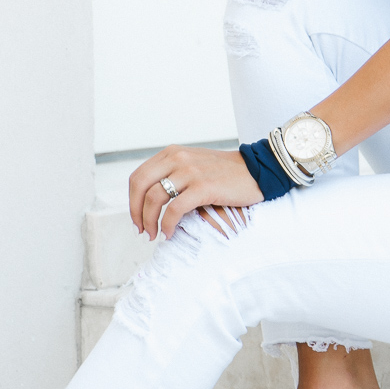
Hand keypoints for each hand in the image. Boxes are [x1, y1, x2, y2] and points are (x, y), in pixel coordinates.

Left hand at [129, 145, 263, 241]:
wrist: (256, 171)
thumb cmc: (225, 174)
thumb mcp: (193, 165)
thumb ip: (173, 174)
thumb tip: (151, 200)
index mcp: (172, 153)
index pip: (139, 176)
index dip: (133, 201)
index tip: (138, 218)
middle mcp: (177, 158)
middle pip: (140, 186)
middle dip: (136, 212)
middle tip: (141, 230)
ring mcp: (190, 171)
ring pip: (154, 198)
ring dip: (149, 221)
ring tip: (154, 234)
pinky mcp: (203, 187)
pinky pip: (175, 209)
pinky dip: (167, 225)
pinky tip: (169, 233)